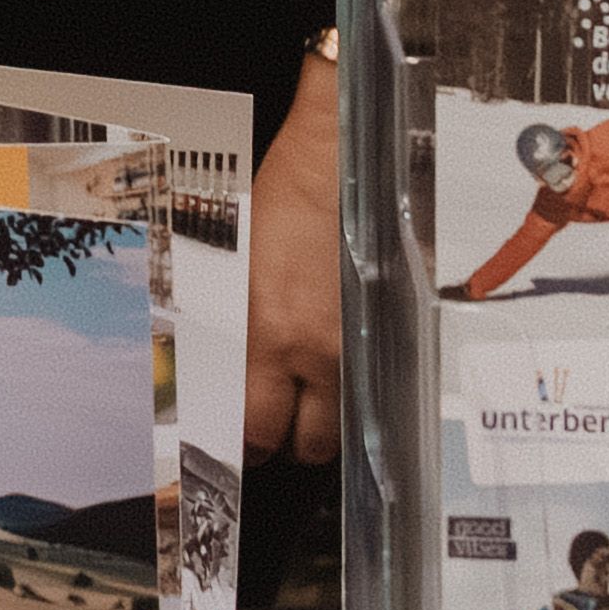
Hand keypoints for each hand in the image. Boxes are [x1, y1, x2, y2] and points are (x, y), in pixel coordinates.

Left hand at [247, 47, 351, 471]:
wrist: (335, 164)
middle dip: (283, 445)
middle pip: (296, 443)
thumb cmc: (280, 202)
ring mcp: (348, 344)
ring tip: (308, 411)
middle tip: (275, 430)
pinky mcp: (382, 330)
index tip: (238, 446)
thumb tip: (226, 376)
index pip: (250, 426)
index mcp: (258, 332)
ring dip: (320, 429)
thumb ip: (236, 332)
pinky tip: (340, 380)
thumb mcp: (234, 272)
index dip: (243, 446)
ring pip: (336, 429)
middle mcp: (304, 347)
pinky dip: (352, 396)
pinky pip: (366, 390)